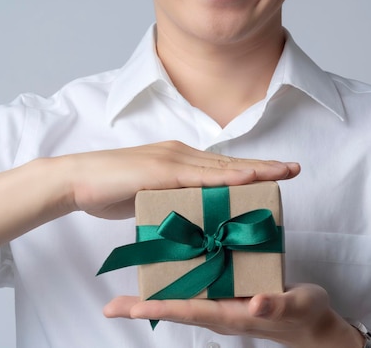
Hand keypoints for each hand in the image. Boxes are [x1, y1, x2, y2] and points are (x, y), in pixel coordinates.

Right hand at [60, 141, 299, 218]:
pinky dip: (227, 176)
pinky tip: (249, 177)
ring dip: (255, 169)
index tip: (275, 173)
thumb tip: (187, 215)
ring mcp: (172, 160)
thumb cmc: (109, 190)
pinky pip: (200, 175)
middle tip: (294, 168)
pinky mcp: (161, 170)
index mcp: (179, 161)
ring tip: (283, 172)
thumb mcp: (149, 197)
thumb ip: (171, 201)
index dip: (250, 169)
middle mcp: (181, 155)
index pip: (221, 167)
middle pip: (230, 163)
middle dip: (264, 166)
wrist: (77, 181)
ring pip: (222, 166)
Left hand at [102, 283, 363, 347]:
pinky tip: (168, 268)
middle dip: (144, 308)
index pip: (191, 312)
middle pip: (177, 309)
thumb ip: (276, 305)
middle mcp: (221, 311)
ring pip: (184, 299)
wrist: (314, 324)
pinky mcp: (230, 292)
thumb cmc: (307, 315)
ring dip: (155, 296)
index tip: (134, 308)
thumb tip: (253, 303)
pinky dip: (179, 281)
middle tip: (110, 307)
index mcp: (232, 315)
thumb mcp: (297, 305)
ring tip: (126, 291)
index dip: (162, 309)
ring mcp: (224, 303)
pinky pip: (199, 287)